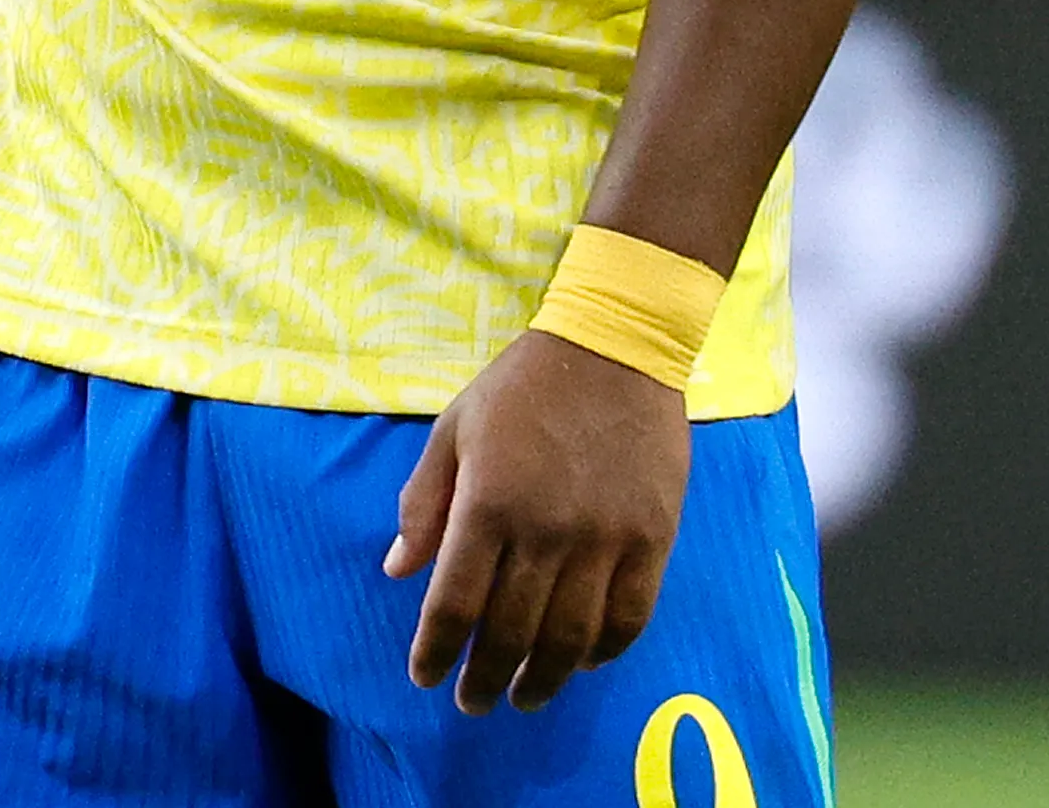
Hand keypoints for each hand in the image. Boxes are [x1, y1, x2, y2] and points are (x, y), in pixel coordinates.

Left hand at [384, 328, 688, 714]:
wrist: (615, 345)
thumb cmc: (522, 385)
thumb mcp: (455, 427)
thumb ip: (424, 501)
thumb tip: (397, 570)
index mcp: (489, 501)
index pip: (455, 603)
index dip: (435, 650)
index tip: (424, 676)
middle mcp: (545, 530)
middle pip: (510, 633)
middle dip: (484, 679)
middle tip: (472, 703)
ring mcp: (604, 539)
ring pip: (570, 640)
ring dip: (543, 681)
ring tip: (524, 697)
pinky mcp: (652, 539)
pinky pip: (629, 618)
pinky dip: (604, 652)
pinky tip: (584, 663)